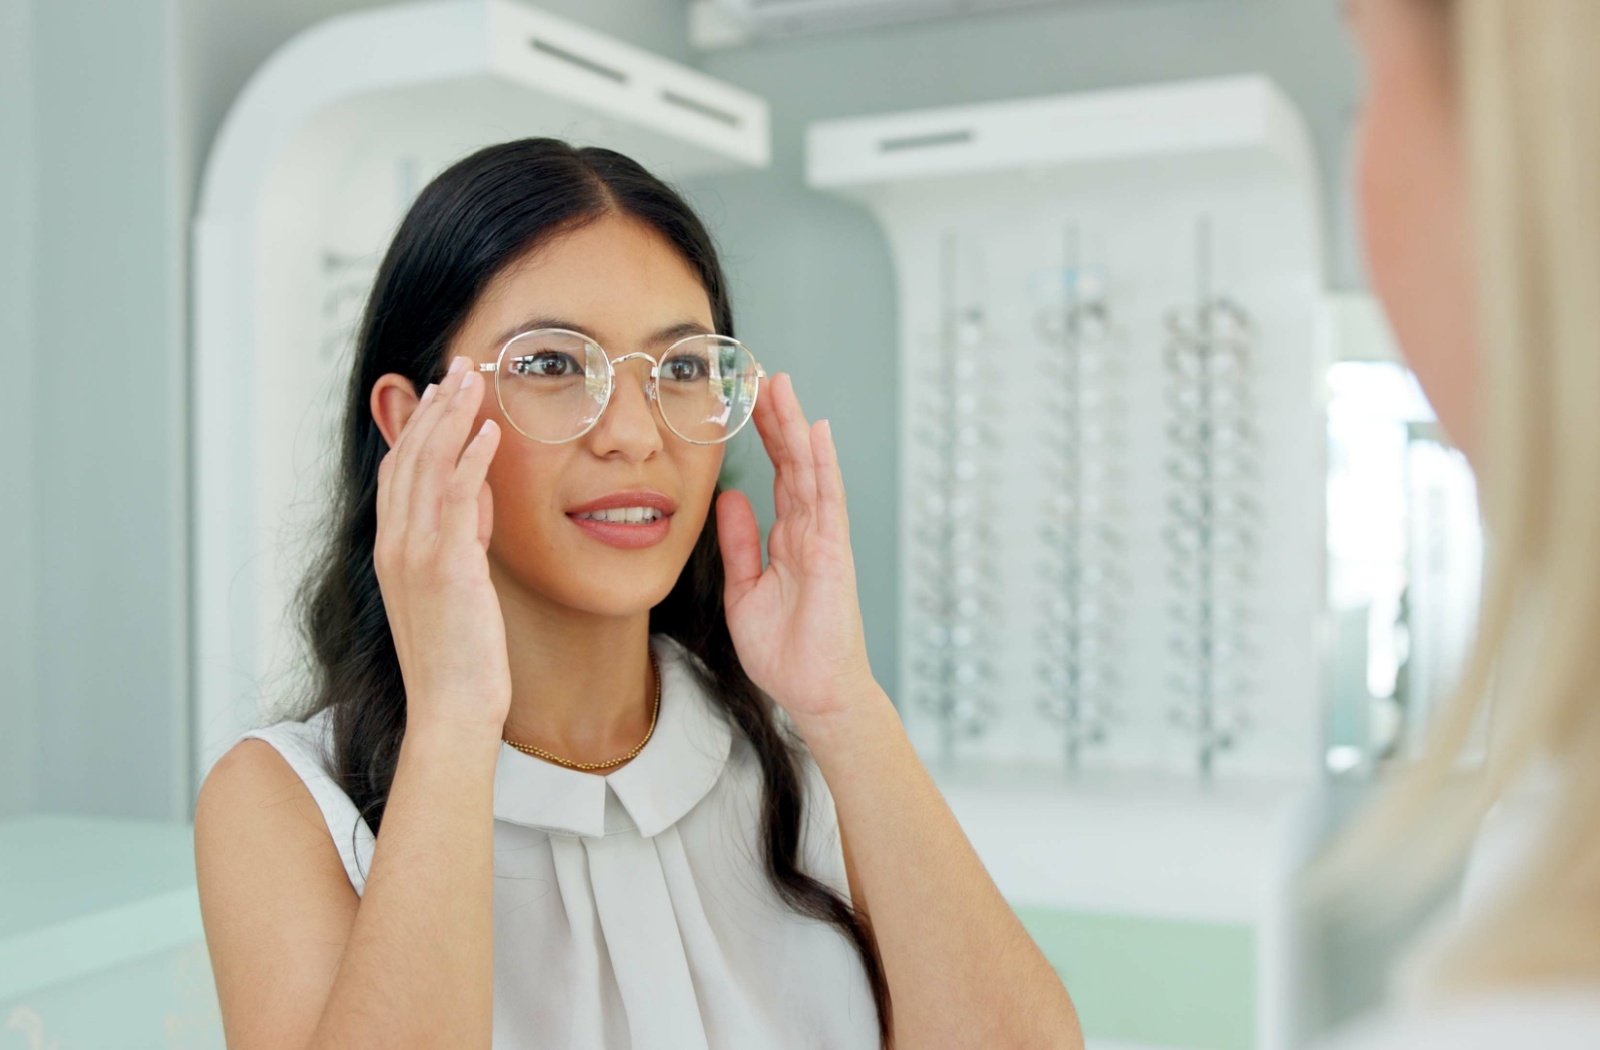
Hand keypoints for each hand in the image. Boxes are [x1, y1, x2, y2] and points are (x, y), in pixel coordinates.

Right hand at [374, 355, 510, 738]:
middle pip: (410, 456)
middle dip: (435, 406)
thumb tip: (481, 496)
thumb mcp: (457, 585)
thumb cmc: (460, 656)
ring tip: (474, 378)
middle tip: (459, 365)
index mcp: (393, 549)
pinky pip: (458, 498)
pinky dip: (471, 458)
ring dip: (453, 416)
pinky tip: (489, 430)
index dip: (419, 426)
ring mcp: (416, 554)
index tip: (441, 390)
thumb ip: (463, 537)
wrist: (452, 707)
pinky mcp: (447, 566)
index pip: (400, 470)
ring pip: (428, 467)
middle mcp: (396, 545)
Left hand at [718, 373, 878, 730]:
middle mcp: (808, 530)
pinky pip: (827, 500)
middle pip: (792, 462)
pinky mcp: (832, 552)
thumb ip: (739, 543)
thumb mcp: (745, 589)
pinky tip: (815, 432)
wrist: (814, 691)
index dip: (763, 437)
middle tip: (762, 375)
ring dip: (795, 426)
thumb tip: (728, 498)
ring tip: (781, 385)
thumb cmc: (785, 650)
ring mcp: (823, 538)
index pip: (775, 475)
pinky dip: (822, 464)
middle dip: (777, 418)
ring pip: (808, 470)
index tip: (748, 400)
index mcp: (787, 538)